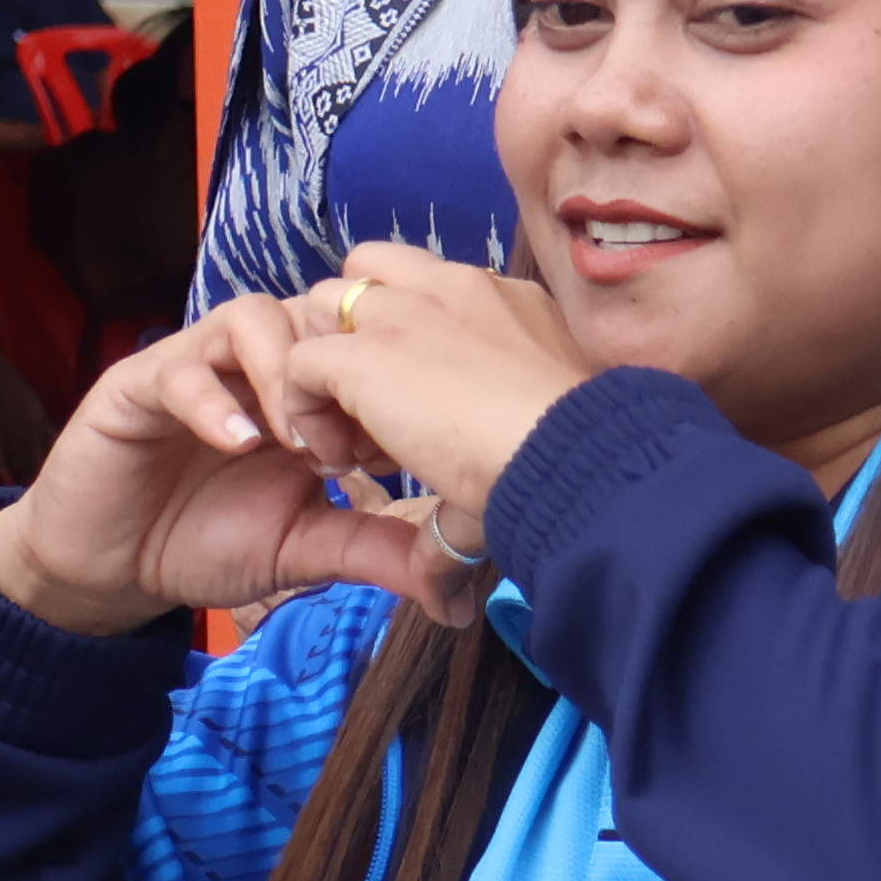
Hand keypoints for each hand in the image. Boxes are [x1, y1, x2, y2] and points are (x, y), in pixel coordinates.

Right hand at [0, 294, 468, 638]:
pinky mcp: (135, 385)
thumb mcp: (308, 548)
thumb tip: (455, 593)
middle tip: (352, 445)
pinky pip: (178, 365)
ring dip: (283, 373)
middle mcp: (253, 368)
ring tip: (296, 443)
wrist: (113, 568)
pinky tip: (238, 444)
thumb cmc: (208, 543)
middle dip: (342, 370)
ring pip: (252, 316)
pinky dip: (213, 400)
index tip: (404, 454)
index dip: (389, 388)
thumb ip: (376, 550)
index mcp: (302, 394)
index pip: (360, 345)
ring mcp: (195, 367)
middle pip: (316, 313)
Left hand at [253, 247, 598, 539]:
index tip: (419, 409)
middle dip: (352, 339)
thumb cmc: (581, 452)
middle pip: (364, 279)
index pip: (425, 285)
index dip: (402, 338)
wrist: (576, 452)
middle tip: (376, 420)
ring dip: (323, 370)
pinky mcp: (363, 355)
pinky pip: (299, 363)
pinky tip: (337, 458)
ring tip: (351, 440)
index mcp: (502, 301)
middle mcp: (450, 289)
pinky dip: (304, 408)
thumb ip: (492, 480)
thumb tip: (459, 601)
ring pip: (319, 311)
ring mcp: (403, 315)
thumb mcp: (533, 447)